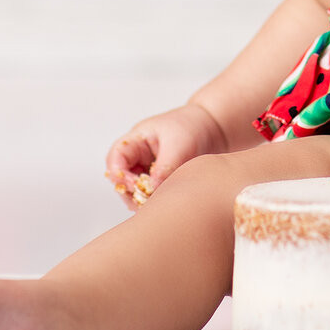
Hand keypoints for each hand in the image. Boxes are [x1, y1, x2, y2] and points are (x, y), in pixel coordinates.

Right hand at [103, 103, 229, 208]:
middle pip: (121, 180)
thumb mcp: (179, 144)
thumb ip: (164, 167)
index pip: (115, 159)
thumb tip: (151, 189)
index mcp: (136, 141)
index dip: (121, 175)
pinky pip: (148, 196)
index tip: (137, 186)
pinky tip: (167, 202)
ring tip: (160, 201)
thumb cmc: (193, 127)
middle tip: (148, 200)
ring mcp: (146, 170)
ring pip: (133, 191)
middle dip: (131, 192)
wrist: (214, 129)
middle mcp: (137, 156)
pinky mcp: (158, 182)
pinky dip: (153, 201)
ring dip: (142, 199)